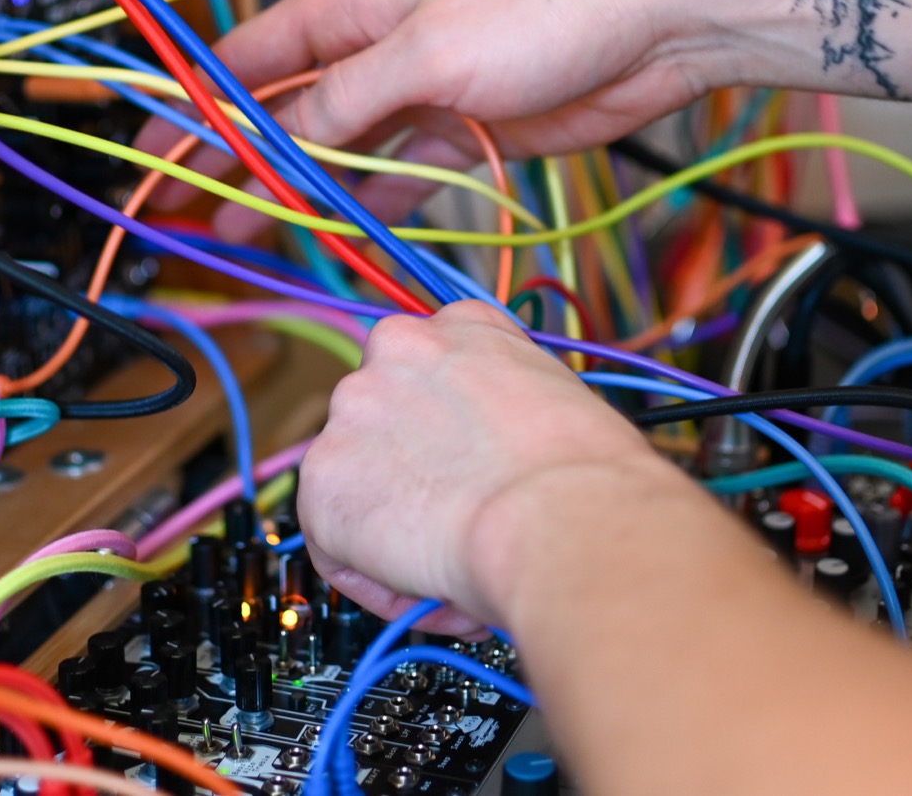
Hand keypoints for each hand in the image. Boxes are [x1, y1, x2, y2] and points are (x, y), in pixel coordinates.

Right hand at [138, 0, 788, 238]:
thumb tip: (283, 140)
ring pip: (336, 152)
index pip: (249, 60)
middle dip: (232, 161)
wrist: (654, 22)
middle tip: (183, 210)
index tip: (151, 149)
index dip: (194, 106)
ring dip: (292, 194)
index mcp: (353, 7)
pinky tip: (332, 231)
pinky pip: (395, 176)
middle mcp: (378, 49)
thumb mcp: (426, 51)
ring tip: (242, 235)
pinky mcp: (464, 133)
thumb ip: (348, 103)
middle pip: (285, 114)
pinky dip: (363, 204)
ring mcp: (420, 93)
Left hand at [296, 300, 660, 636]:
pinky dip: (377, 578)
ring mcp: (352, 410)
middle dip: (414, 479)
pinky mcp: (322, 480)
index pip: (431, 371)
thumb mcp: (562, 405)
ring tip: (454, 568)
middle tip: (460, 526)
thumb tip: (504, 460)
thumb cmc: (588, 476)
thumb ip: (510, 414)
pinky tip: (430, 587)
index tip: (470, 473)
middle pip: (384, 424)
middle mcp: (398, 348)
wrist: (560, 517)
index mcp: (465, 325)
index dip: (447, 433)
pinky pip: (337, 546)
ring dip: (394, 532)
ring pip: (357, 486)